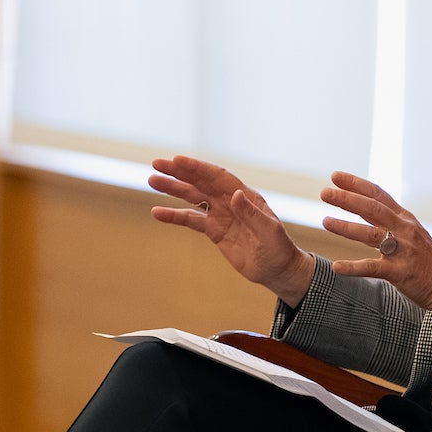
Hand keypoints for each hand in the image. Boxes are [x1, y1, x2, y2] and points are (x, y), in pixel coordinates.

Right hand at [149, 156, 313, 307]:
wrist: (278, 271)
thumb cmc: (279, 249)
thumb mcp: (269, 231)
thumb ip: (252, 213)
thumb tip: (235, 194)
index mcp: (246, 196)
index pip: (218, 177)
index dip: (198, 168)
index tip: (177, 160)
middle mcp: (231, 202)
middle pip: (201, 182)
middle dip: (179, 172)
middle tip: (156, 164)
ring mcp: (221, 215)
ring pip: (193, 198)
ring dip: (173, 189)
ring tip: (152, 181)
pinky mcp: (214, 231)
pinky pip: (191, 220)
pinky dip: (174, 215)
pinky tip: (157, 212)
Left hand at [318, 171, 431, 312]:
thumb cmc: (427, 260)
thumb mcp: (411, 233)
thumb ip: (390, 220)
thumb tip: (362, 205)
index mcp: (405, 219)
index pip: (378, 195)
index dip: (356, 184)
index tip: (335, 176)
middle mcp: (404, 230)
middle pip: (373, 208)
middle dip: (347, 199)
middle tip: (325, 193)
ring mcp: (403, 250)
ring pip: (371, 234)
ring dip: (346, 227)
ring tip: (325, 221)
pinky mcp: (401, 272)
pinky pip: (373, 268)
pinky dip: (353, 267)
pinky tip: (336, 267)